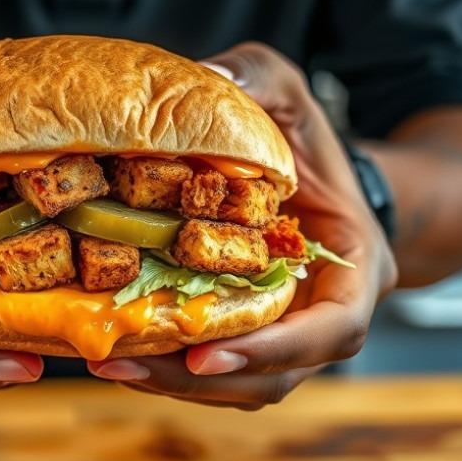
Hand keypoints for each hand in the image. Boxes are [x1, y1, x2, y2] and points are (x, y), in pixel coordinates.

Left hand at [87, 42, 397, 409]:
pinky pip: (212, 365)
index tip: (206, 353)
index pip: (332, 329)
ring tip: (108, 362)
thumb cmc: (307, 141)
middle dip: (199, 378)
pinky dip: (169, 366)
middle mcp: (321, 313)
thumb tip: (207, 77)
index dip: (275, 349)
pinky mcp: (245, 334)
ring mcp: (283, 331)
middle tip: (125, 365)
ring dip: (174, 382)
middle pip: (274, 375)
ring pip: (238, 383)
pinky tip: (119, 350)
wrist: (312, 177)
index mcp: (353, 269)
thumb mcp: (290, 96)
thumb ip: (260, 79)